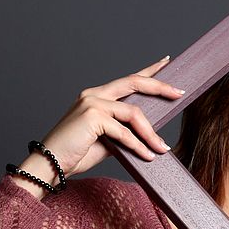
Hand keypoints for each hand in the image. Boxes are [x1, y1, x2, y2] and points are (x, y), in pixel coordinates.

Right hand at [40, 55, 184, 177]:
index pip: (127, 80)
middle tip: (179, 92)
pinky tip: (147, 156)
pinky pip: (124, 132)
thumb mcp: (105, 142)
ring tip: (161, 148)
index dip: (149, 71)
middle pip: (134, 82)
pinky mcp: (92, 116)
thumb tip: (146, 136)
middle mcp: (94, 94)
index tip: (166, 62)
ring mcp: (92, 103)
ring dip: (150, 133)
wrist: (49, 166)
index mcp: (96, 96)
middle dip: (159, 86)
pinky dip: (138, 145)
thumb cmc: (75, 154)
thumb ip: (123, 133)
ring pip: (133, 113)